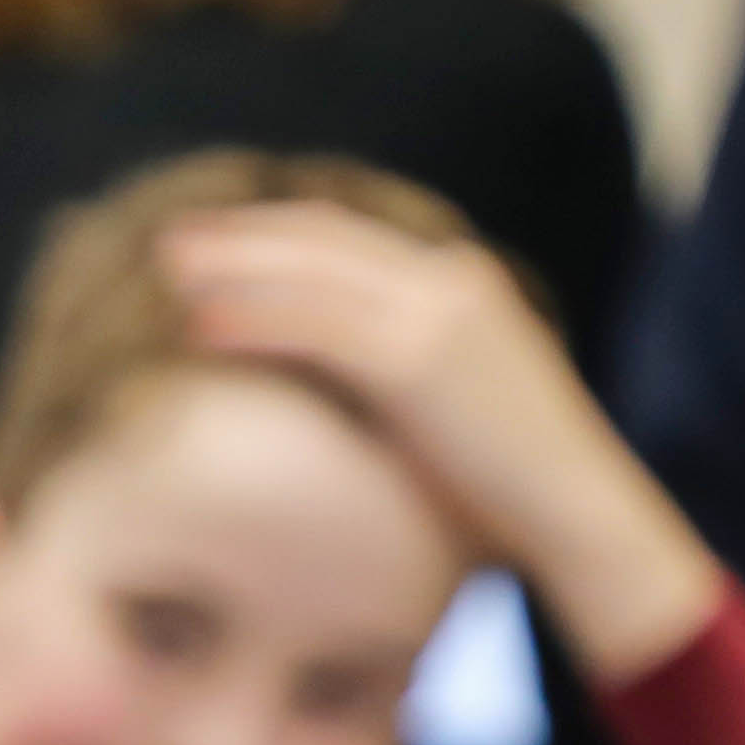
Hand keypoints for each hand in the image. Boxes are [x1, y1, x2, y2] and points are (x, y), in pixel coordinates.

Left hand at [155, 204, 722, 683]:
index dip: (277, 232)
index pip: (351, 239)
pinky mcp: (417, 360)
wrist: (576, 512)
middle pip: (324, 238)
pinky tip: (200, 327)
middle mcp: (450, 281)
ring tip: (168, 270)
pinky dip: (255, 320)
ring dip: (234, 264)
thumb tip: (321, 381)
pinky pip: (316, 328)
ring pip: (313, 272)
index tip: (215, 240)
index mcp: (459, 284)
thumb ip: (389, 376)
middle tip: (171, 240)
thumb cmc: (511, 484)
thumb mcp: (446, 408)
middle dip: (242, 234)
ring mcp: (436, 314)